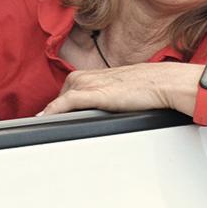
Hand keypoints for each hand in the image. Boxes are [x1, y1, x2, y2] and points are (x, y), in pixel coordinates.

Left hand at [39, 62, 196, 117]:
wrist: (161, 82)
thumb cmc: (143, 88)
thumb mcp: (112, 92)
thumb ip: (97, 100)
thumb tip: (86, 116)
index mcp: (85, 76)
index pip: (62, 97)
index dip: (57, 111)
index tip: (49, 123)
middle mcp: (82, 78)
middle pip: (59, 102)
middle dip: (59, 116)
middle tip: (57, 131)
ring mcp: (86, 84)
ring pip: (59, 103)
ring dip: (53, 116)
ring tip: (48, 131)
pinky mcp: (93, 93)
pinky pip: (65, 103)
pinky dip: (52, 111)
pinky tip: (44, 120)